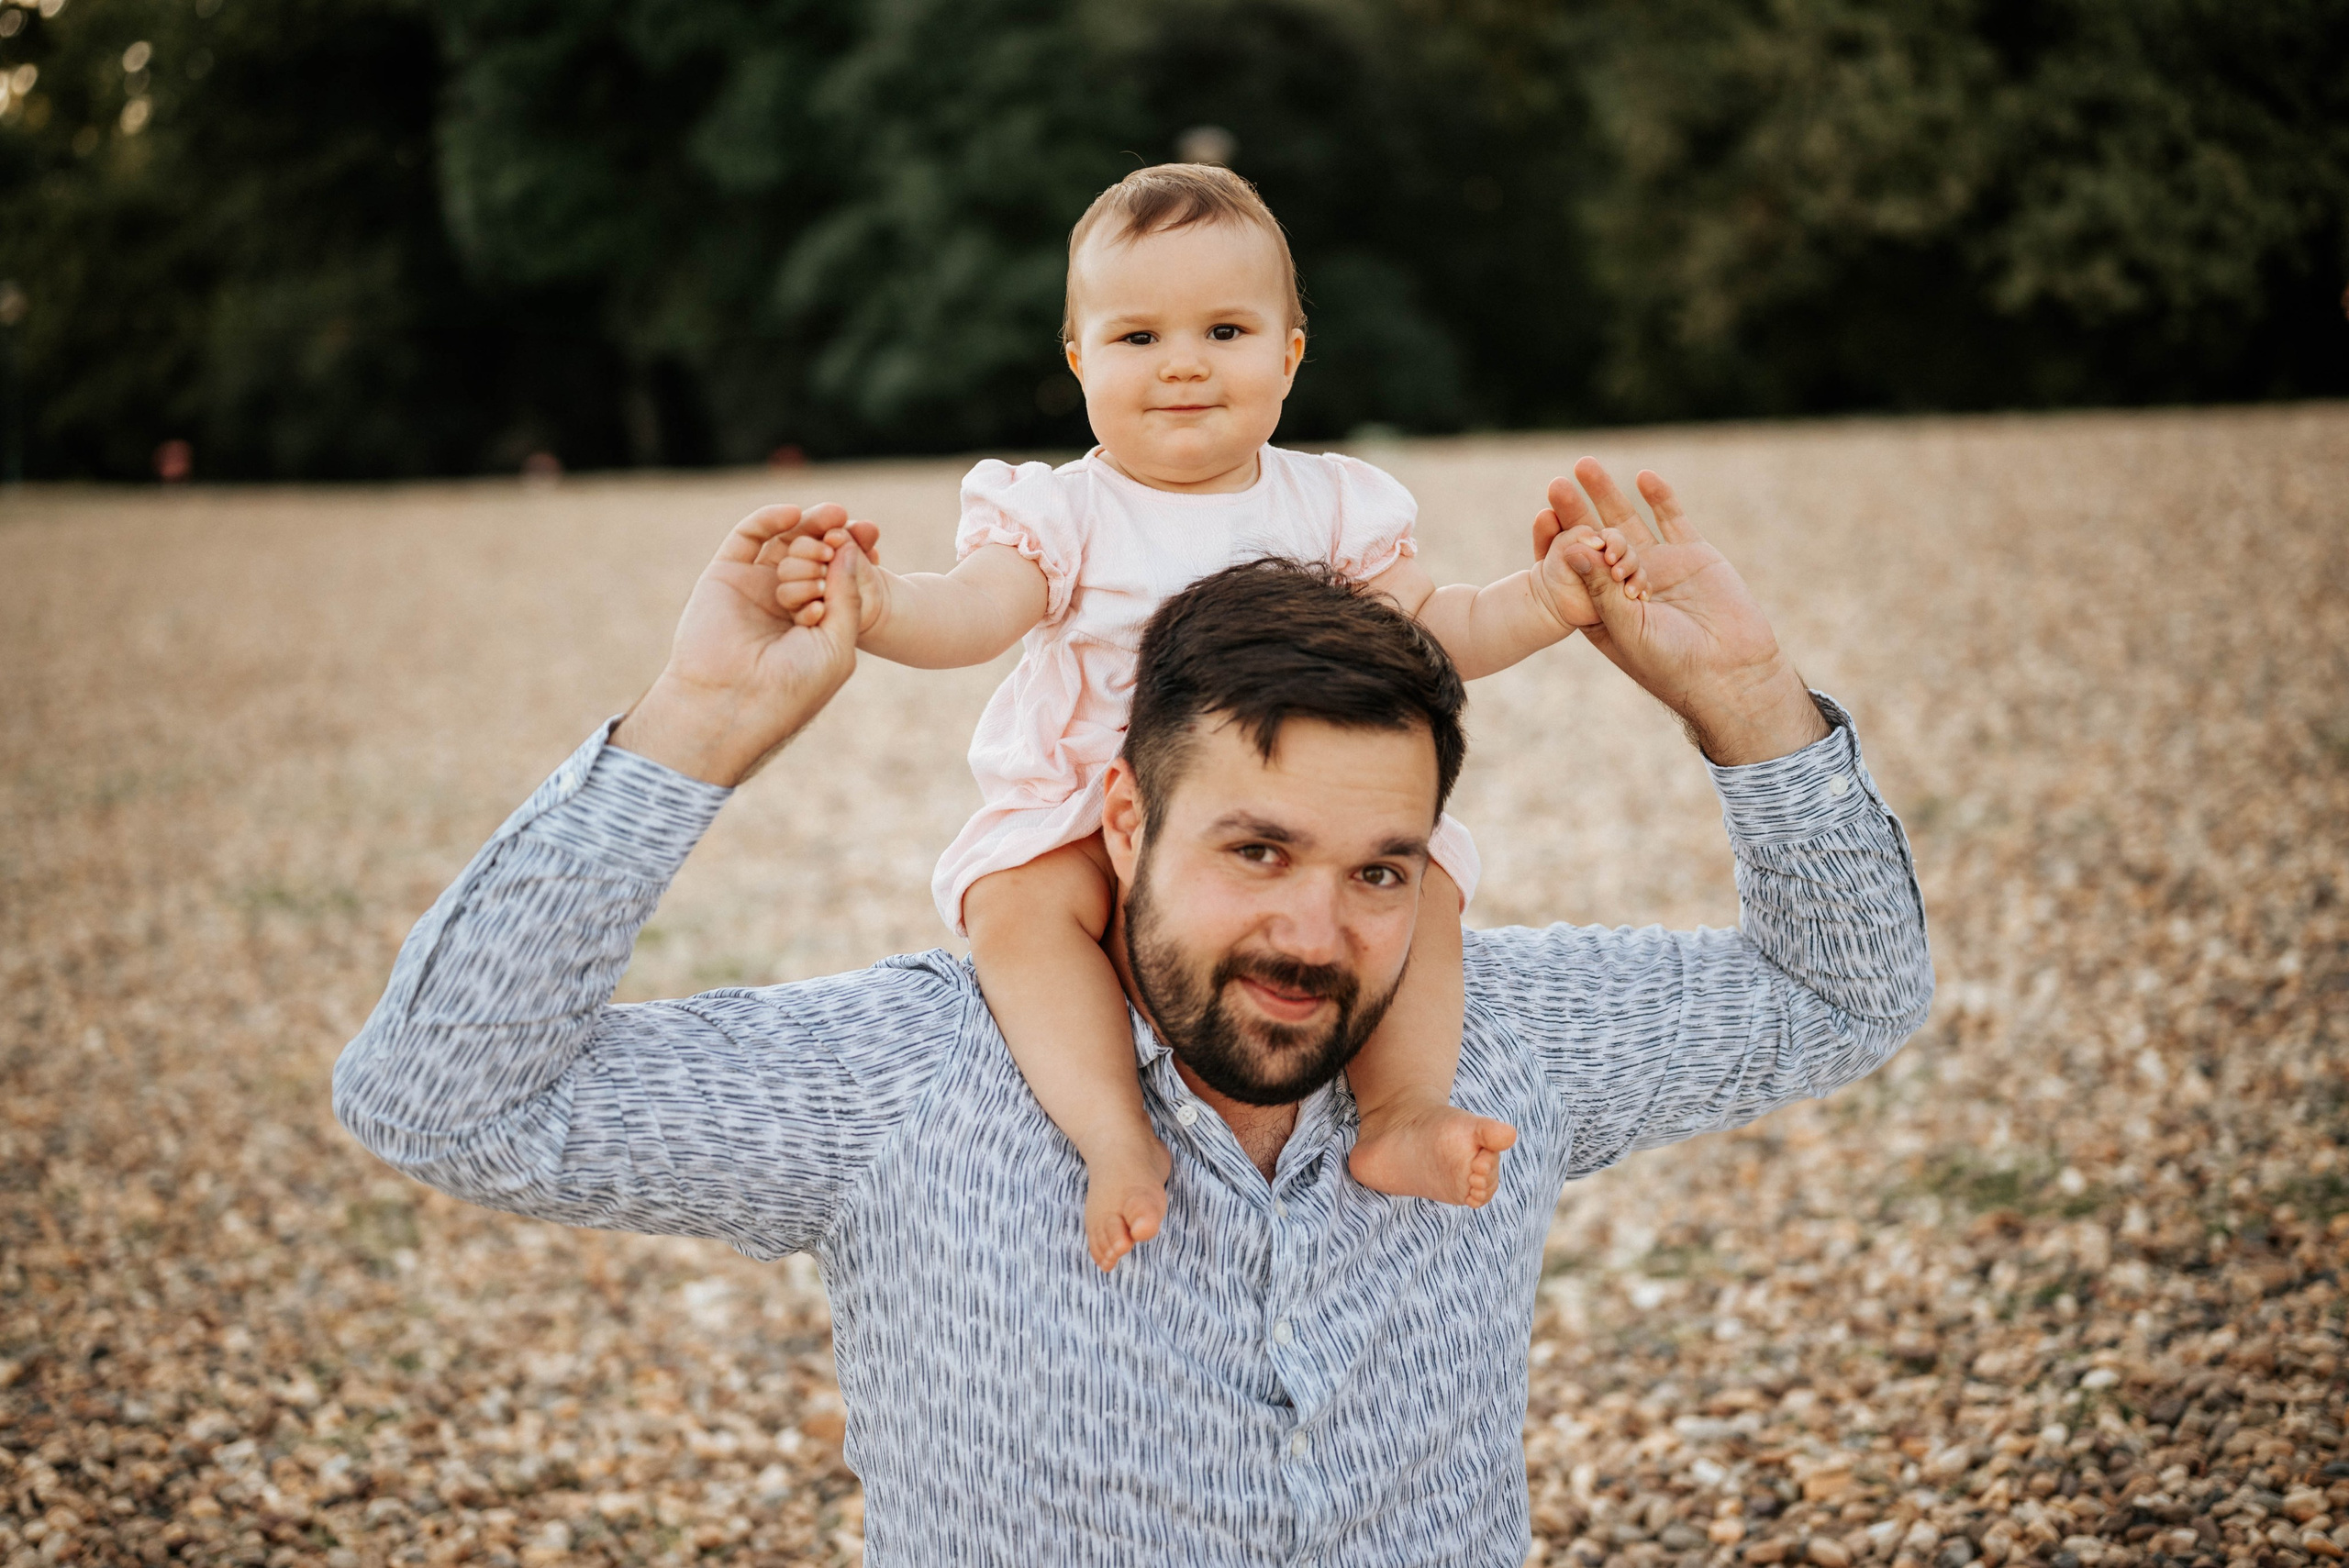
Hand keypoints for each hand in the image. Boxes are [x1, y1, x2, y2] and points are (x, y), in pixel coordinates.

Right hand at [611, 503, 868, 785]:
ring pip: (784, 542)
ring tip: (833, 523)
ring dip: (809, 528)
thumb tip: (850, 549)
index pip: (837, 576)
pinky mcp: (724, 576)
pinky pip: (747, 535)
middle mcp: (783, 602)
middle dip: (833, 538)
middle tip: (849, 529)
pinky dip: (770, 519)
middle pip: (811, 554)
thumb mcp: (839, 641)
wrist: (736, 703)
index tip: (873, 541)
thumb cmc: (794, 685)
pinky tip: (794, 515)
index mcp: (814, 622)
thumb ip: (848, 594)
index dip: (853, 555)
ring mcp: (754, 588)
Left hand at [1542, 459, 1827, 765]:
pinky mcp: (1693, 555)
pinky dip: (1659, 498)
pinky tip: (1643, 477)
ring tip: (1585, 466)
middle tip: (1555, 484)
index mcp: (1603, 608)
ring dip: (1608, 495)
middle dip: (1576, 512)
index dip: (1558, 543)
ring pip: (1628, 523)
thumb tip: (1572, 551)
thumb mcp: (1629, 629)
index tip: (1542, 518)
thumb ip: (1602, 591)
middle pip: (1594, 540)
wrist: (1731, 673)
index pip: (1573, 569)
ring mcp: (1659, 566)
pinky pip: (1672, 519)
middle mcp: (1625, 584)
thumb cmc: (1672, 664)